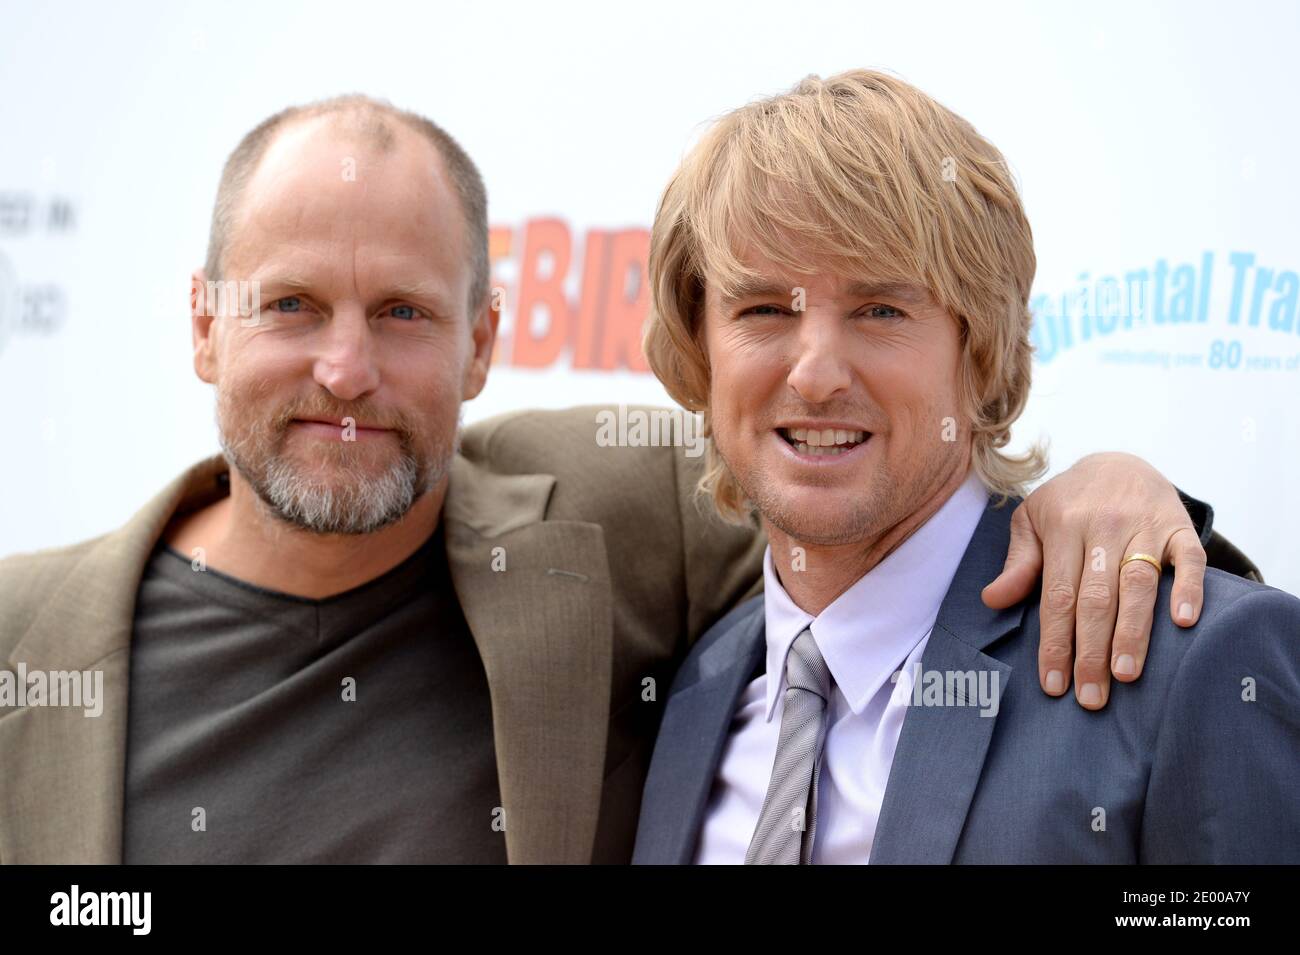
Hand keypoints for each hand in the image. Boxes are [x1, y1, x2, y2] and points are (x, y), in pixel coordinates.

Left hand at [981, 452, 1206, 709]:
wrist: (1119, 460)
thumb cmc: (1069, 502)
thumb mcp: (1032, 521)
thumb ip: (1018, 562)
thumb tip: (993, 599)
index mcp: (1062, 526)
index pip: (1057, 594)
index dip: (1055, 641)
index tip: (1054, 684)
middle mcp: (1103, 525)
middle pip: (1096, 596)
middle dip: (1092, 651)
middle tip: (1092, 697)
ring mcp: (1144, 525)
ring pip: (1139, 583)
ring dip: (1134, 631)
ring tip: (1127, 675)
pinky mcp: (1179, 526)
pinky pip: (1189, 558)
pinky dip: (1188, 589)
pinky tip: (1183, 623)